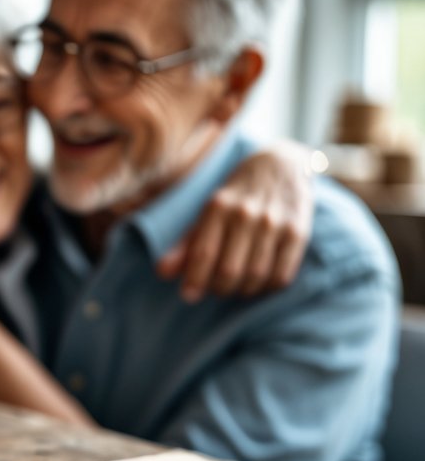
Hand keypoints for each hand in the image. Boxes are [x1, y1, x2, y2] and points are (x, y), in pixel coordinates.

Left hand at [158, 138, 313, 301]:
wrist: (282, 165)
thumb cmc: (237, 197)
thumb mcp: (208, 212)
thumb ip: (186, 243)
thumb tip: (162, 273)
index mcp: (218, 207)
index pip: (203, 252)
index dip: (194, 279)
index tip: (188, 295)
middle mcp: (246, 214)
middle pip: (229, 270)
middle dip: (218, 289)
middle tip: (215, 289)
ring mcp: (274, 223)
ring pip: (255, 275)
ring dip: (242, 291)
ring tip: (236, 287)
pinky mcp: (297, 232)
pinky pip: (282, 275)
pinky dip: (267, 288)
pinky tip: (259, 283)